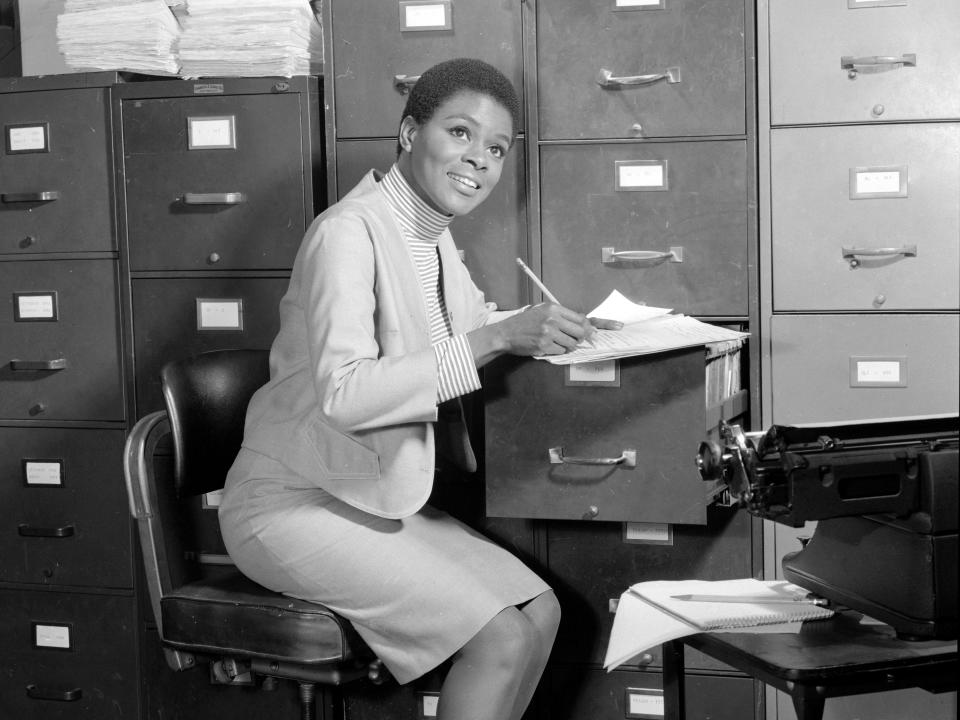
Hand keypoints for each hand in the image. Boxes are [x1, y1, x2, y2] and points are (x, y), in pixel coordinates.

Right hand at [499, 303, 621, 356]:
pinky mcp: (544, 346)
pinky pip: (561, 352)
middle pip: (581, 332)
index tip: (610, 328)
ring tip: (554, 341)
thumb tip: (586, 325)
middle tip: (575, 339)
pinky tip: (546, 346)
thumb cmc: (525, 322)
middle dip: (581, 338)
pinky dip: (557, 351)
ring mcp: (549, 333)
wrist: (506, 333)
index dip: (595, 326)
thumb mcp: (543, 311)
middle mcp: (553, 319)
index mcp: (554, 308)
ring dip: (567, 346)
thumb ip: (562, 317)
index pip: (581, 318)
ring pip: (572, 344)